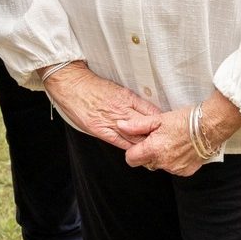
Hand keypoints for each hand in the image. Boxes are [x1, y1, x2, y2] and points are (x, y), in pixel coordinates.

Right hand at [42, 64, 161, 149]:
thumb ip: (129, 101)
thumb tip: (143, 110)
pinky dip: (130, 149)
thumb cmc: (92, 86)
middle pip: (147, 127)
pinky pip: (120, 142)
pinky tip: (138, 155)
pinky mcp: (100, 129)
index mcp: (128, 98)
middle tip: (166, 146)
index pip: (152, 113)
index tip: (169, 130)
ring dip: (146, 146)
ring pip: (136, 137)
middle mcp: (123, 110)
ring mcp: (112, 121)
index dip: (162, 124)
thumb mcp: (116, 89)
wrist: (72, 84)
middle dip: (158, 138)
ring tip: (156, 154)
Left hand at [121, 96, 240, 177]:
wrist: (210, 126)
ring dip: (162, 156)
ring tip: (172, 141)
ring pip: (161, 165)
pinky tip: (181, 148)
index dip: (133, 151)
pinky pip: (174, 168)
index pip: (131, 159)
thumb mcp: (158, 118)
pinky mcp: (187, 171)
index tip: (139, 143)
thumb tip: (120, 125)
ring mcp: (176, 169)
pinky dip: (175, 160)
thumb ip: (137, 125)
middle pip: (146, 162)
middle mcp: (163, 163)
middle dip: (148, 153)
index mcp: (154, 149)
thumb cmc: (185, 119)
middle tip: (158, 138)